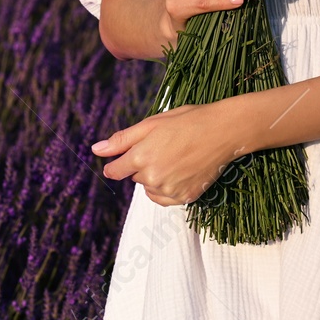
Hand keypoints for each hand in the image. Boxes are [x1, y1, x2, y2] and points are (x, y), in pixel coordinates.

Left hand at [90, 101, 252, 207]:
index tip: (124, 160)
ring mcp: (169, 190)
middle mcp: (153, 177)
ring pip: (150, 188)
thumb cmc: (187, 121)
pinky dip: (167, 189)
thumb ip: (122, 140)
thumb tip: (95, 150)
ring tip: (176, 158)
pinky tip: (181, 172)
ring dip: (156, 177)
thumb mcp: (151, 124)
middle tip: (164, 147)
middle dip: (143, 164)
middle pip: (135, 177)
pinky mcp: (184, 198)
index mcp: (141, 156)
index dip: (118, 164)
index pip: (115, 171)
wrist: (223, 131)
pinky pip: (164, 198)